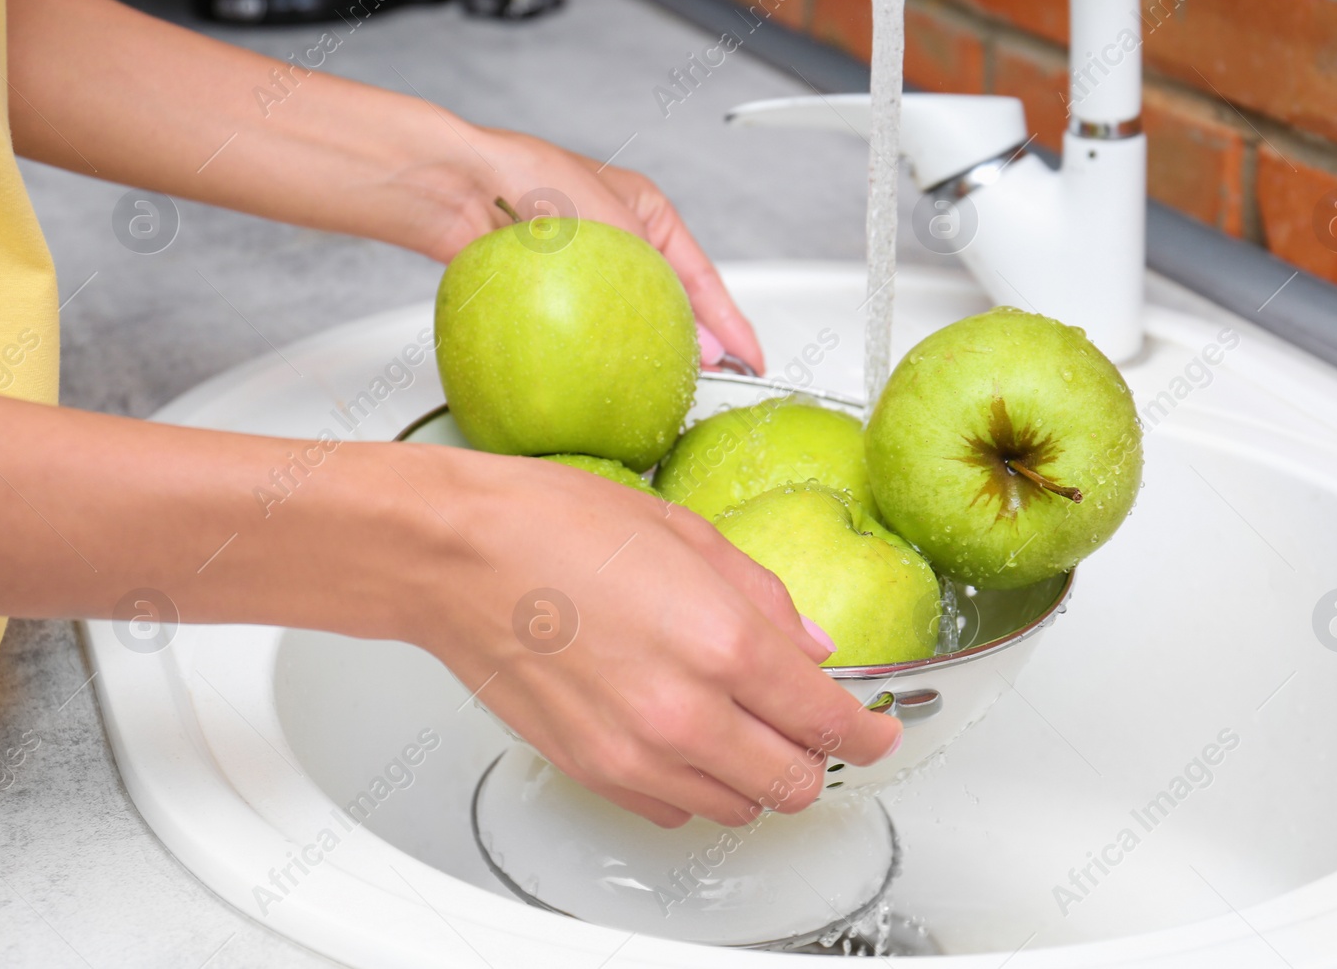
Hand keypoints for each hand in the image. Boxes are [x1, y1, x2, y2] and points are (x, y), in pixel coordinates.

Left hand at [388, 126, 765, 374]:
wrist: (456, 185)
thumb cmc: (529, 176)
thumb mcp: (615, 226)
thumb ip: (662, 286)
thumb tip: (702, 344)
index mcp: (647, 212)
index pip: (704, 278)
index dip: (733, 324)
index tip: (753, 362)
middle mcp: (618, 240)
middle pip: (669, 301)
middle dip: (695, 343)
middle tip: (714, 384)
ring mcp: (583, 267)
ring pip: (628, 318)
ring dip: (647, 351)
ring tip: (666, 388)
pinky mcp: (546, 288)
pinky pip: (585, 328)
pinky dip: (599, 353)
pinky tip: (604, 379)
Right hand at [388, 444, 900, 825]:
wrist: (455, 555)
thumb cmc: (554, 526)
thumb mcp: (687, 533)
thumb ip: (765, 599)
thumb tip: (812, 646)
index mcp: (723, 642)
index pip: (830, 720)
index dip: (871, 733)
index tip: (882, 732)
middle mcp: (686, 713)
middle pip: (795, 783)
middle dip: (820, 759)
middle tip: (816, 729)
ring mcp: (636, 754)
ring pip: (739, 807)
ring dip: (759, 776)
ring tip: (745, 726)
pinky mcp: (594, 773)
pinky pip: (675, 810)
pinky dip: (698, 787)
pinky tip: (687, 739)